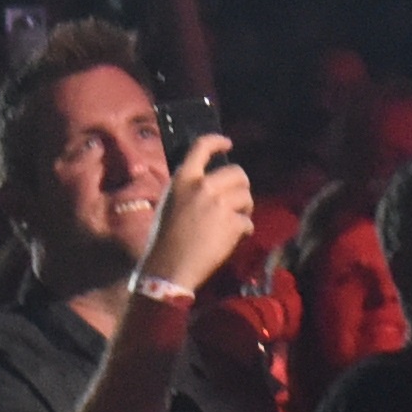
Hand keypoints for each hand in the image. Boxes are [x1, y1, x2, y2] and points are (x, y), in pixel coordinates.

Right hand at [146, 132, 260, 297]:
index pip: (201, 146)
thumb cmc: (164, 240)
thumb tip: (210, 184)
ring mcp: (220, 204)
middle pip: (236, 172)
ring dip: (244, 208)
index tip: (228, 144)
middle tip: (237, 200)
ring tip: (236, 220)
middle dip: (241, 186)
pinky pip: (248, 222)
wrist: (168, 270)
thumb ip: (189, 189)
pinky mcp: (232, 223)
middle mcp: (203, 186)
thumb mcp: (170, 203)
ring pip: (246, 196)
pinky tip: (235, 239)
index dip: (217, 142)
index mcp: (183, 179)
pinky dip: (244, 230)